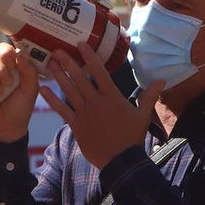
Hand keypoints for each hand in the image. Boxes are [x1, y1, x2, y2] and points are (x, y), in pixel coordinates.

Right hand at [0, 42, 39, 142]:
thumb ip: (29, 70)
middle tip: (9, 84)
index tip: (12, 64)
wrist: (8, 127)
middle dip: (1, 71)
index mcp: (10, 66)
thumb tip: (20, 53)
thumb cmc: (20, 106)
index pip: (4, 49)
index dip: (6, 53)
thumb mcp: (31, 89)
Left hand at [39, 43, 164, 169]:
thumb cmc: (132, 137)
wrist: (120, 160)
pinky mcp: (76, 125)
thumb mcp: (143, 114)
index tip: (81, 44)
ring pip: (69, 91)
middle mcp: (96, 102)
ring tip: (49, 63)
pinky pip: (62, 110)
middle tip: (57, 49)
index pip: (99, 72)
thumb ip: (149, 95)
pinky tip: (43, 89)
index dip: (90, 56)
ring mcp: (84, 113)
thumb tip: (162, 79)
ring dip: (59, 76)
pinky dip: (52, 99)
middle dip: (68, 63)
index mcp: (112, 97)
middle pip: (80, 78)